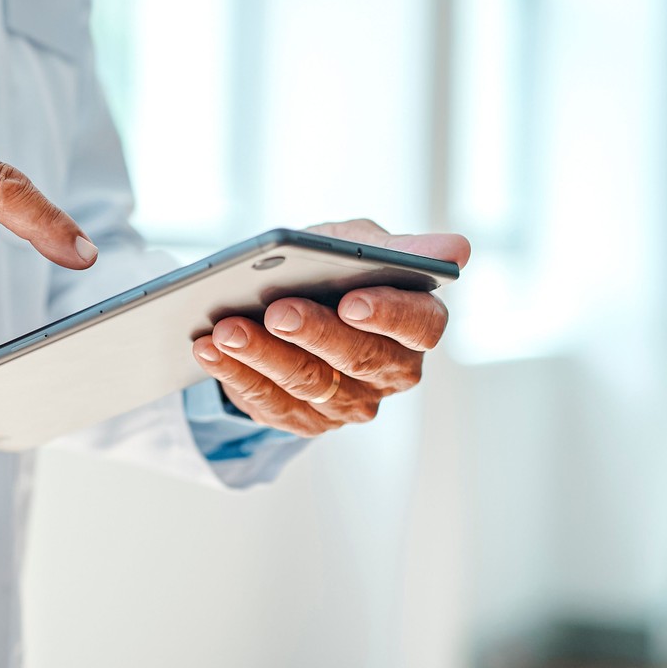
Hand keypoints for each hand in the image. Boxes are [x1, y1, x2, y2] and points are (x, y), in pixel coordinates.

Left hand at [191, 219, 471, 436]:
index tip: (353, 300)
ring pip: (308, 383)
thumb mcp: (357, 247)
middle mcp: (390, 372)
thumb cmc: (331, 268)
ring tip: (226, 329)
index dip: (389, 315)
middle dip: (314, 333)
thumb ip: (399, 249)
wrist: (280, 299)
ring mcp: (348, 403)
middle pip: (357, 358)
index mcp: (417, 326)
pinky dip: (235, 373)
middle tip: (277, 310)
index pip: (420, 326)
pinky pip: (269, 402)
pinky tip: (209, 350)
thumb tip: (457, 249)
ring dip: (263, 355)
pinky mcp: (304, 420)